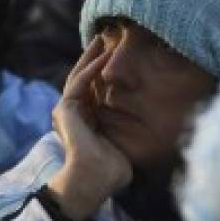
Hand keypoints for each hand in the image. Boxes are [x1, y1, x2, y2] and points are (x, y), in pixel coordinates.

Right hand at [49, 37, 132, 220]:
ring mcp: (67, 112)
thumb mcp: (123, 146)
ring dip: (90, 57)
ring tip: (102, 40)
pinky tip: (103, 57)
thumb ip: (128, 134)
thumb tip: (154, 133)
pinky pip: (79, 83)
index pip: (93, 92)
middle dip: (94, 59)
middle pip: (84, 80)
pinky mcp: (65, 109)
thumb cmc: (111, 172)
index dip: (102, 74)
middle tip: (105, 39)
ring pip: (78, 77)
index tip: (116, 59)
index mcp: (85, 123)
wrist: (94, 181)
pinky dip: (91, 69)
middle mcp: (73, 115)